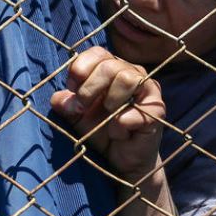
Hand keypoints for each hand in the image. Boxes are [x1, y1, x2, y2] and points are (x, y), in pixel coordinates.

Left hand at [51, 46, 165, 181]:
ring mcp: (148, 90)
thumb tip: (57, 99)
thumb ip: (68, 105)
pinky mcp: (157, 110)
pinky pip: (135, 110)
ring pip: (127, 79)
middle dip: (90, 89)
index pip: (98, 53)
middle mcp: (132, 73)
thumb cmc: (101, 132)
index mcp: (113, 67)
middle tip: (83, 108)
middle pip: (110, 66)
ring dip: (109, 102)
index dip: (81, 69)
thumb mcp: (78, 118)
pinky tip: (118, 133)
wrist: (121, 161)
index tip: (72, 89)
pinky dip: (120, 125)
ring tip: (106, 119)